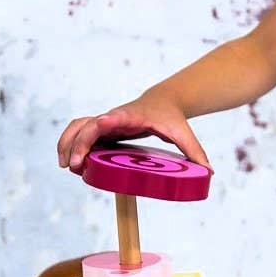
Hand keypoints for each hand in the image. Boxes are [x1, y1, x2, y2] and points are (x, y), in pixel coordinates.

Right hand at [56, 92, 212, 171]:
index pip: (118, 116)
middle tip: (75, 166)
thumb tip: (209, 173)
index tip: (100, 123)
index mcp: (134, 116)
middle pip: (89, 125)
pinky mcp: (102, 129)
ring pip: (78, 127)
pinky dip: (70, 144)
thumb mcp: (183, 134)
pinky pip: (79, 133)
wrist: (162, 103)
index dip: (108, 120)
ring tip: (66, 166)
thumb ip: (195, 152)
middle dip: (79, 143)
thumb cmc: (171, 119)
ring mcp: (106, 122)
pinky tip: (69, 164)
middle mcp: (115, 117)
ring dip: (67, 143)